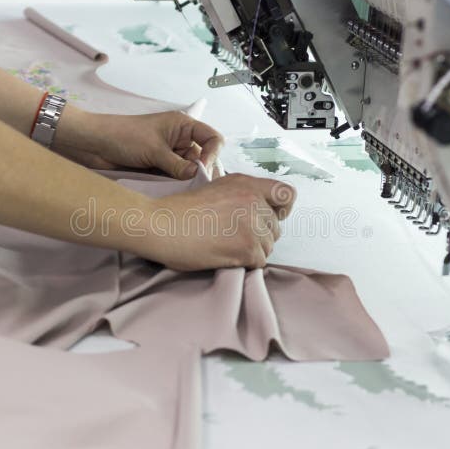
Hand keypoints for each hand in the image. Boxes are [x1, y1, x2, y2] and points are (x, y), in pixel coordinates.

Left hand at [54, 109, 223, 178]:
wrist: (95, 145)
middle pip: (203, 158)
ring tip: (184, 190)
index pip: (212, 139)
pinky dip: (177, 185)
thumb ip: (179, 166)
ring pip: (190, 171)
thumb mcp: (155, 151)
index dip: (212, 154)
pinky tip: (175, 192)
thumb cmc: (123, 136)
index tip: (202, 169)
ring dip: (188, 181)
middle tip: (198, 186)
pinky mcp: (161, 168)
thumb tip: (198, 176)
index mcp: (183, 126)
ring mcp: (171, 155)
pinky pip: (176, 179)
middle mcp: (180, 140)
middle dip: (202, 171)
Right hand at [133, 174, 296, 270]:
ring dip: (251, 252)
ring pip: (268, 247)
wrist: (162, 224)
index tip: (268, 217)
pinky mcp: (247, 247)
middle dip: (259, 236)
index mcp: (247, 184)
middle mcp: (254, 201)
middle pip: (275, 227)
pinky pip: (259, 262)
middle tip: (233, 237)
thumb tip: (258, 211)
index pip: (287, 195)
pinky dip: (245, 264)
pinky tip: (224, 255)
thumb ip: (242, 195)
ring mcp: (252, 224)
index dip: (281, 209)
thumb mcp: (217, 188)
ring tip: (225, 246)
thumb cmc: (181, 210)